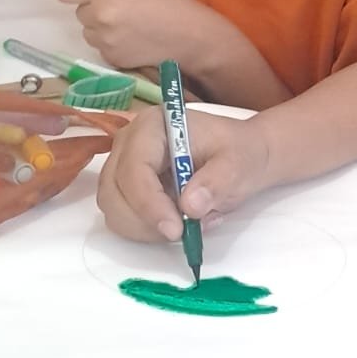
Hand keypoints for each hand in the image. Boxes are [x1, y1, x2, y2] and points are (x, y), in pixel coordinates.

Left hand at [55, 0, 226, 72]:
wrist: (191, 37)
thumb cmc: (169, 1)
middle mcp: (99, 17)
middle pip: (79, 12)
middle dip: (95, 8)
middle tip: (123, 8)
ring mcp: (104, 41)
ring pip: (89, 31)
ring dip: (101, 27)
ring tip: (130, 26)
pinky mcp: (111, 59)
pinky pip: (101, 48)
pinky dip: (112, 44)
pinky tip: (134, 40)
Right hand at [97, 107, 272, 241]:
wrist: (242, 157)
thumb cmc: (239, 152)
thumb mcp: (239, 163)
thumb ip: (217, 182)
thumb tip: (190, 206)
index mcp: (153, 125)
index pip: (135, 167)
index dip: (149, 203)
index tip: (175, 229)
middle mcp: (130, 143)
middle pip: (114, 191)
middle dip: (145, 220)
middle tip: (184, 232)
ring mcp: (124, 166)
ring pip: (114, 210)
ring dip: (146, 228)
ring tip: (188, 224)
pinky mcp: (127, 189)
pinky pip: (123, 219)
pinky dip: (147, 231)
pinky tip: (178, 223)